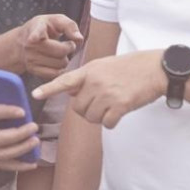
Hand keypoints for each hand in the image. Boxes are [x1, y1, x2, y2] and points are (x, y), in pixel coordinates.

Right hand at [20, 14, 83, 79]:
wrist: (22, 42)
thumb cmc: (44, 29)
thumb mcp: (55, 20)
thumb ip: (69, 25)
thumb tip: (79, 39)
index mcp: (36, 28)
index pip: (35, 32)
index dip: (35, 35)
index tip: (32, 39)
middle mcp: (31, 45)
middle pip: (61, 51)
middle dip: (69, 48)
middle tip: (67, 44)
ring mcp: (31, 59)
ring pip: (61, 64)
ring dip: (65, 59)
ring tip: (60, 52)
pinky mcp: (34, 70)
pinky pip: (55, 73)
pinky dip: (60, 69)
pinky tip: (57, 61)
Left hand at [32, 50, 163, 127]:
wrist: (155, 69)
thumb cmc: (130, 67)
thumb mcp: (104, 65)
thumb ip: (86, 78)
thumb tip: (70, 92)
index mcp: (90, 70)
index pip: (65, 80)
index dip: (49, 89)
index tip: (35, 94)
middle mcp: (96, 82)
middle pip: (78, 108)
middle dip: (87, 109)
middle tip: (102, 101)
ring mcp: (108, 94)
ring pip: (91, 118)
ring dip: (100, 116)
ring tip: (113, 103)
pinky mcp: (120, 105)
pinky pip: (107, 123)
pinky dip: (113, 121)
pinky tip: (121, 110)